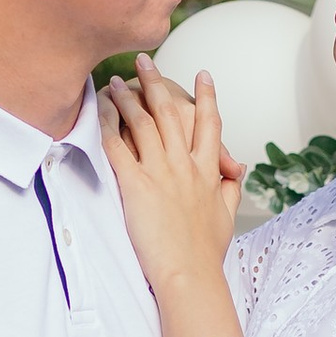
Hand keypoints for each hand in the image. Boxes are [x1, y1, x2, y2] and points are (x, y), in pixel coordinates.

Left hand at [101, 57, 242, 336]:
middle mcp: (185, 165)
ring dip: (129, 98)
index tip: (203, 74)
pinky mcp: (137, 185)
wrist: (190, 274)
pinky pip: (118, 147)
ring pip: (144, 124)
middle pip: (172, 114)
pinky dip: (108, 125)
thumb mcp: (226, 217)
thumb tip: (235, 174)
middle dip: (159, 84)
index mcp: (207, 172)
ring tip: (117, 81)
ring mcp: (161, 173)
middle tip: (146, 62)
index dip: (206, 97)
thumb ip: (230, 191)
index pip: (209, 124)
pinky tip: (100, 110)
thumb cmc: (206, 253)